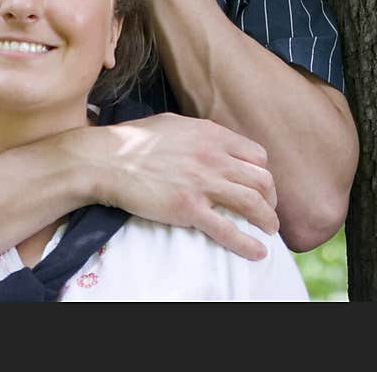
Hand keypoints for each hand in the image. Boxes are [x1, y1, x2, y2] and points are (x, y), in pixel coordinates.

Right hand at [92, 112, 278, 259]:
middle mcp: (212, 156)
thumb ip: (198, 133)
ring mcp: (202, 183)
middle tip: (266, 211)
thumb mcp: (172, 124)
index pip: (256, 155)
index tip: (260, 187)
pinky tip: (257, 252)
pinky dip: (248, 244)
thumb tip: (211, 142)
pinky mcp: (189, 208)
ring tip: (268, 230)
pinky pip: (228, 230)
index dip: (263, 173)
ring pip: (254, 204)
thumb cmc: (132, 141)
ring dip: (268, 221)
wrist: (106, 160)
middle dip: (271, 199)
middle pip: (262, 180)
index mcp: (210, 134)